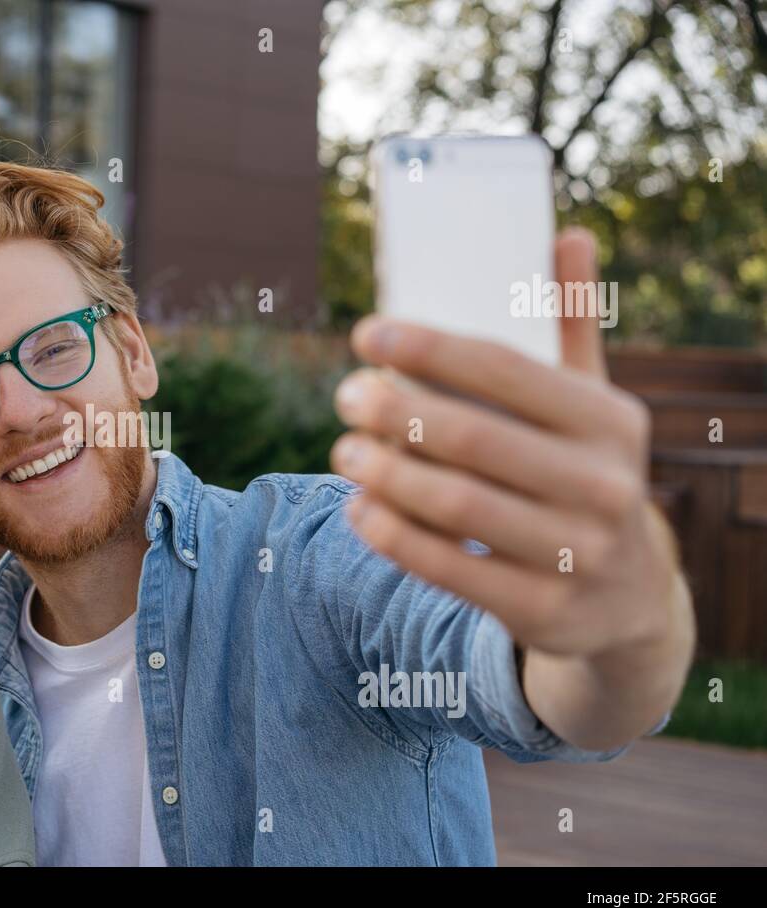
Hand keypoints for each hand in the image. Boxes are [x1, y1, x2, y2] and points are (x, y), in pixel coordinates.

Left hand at [330, 228, 685, 658]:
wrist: (628, 596)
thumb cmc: (584, 474)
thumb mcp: (592, 405)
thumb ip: (571, 325)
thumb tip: (565, 232)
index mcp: (612, 421)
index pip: (507, 369)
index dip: (428, 346)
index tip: (366, 333)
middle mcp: (606, 486)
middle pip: (474, 439)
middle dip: (395, 411)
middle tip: (345, 395)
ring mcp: (579, 554)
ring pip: (457, 506)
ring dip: (385, 474)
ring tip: (344, 449)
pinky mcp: (545, 611)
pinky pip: (451, 570)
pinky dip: (394, 537)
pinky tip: (359, 509)